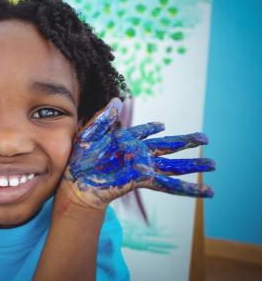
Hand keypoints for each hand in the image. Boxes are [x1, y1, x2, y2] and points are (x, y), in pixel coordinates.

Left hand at [63, 98, 214, 207]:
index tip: (161, 125)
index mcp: (125, 140)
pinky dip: (186, 188)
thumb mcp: (89, 133)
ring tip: (213, 163)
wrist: (76, 182)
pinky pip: (167, 184)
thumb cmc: (79, 159)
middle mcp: (137, 153)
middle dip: (186, 141)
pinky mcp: (142, 179)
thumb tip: (116, 99)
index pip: (143, 132)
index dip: (151, 128)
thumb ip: (103, 118)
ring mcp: (142, 166)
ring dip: (193, 164)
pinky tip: (203, 190)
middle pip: (168, 146)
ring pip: (173, 165)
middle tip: (205, 137)